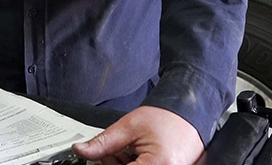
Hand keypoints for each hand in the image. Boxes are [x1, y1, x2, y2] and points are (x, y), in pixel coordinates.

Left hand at [72, 106, 203, 164]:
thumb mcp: (129, 126)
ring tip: (127, 151)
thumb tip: (81, 150)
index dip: (106, 163)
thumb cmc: (167, 117)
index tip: (100, 158)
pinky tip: (136, 156)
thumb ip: (103, 142)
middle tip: (113, 152)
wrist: (190, 112)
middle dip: (115, 164)